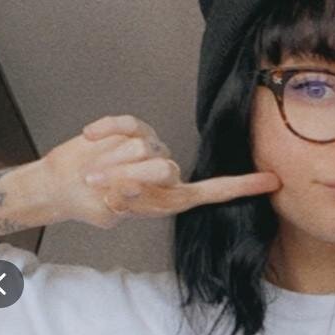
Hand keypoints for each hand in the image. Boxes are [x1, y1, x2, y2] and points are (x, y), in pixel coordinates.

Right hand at [40, 114, 280, 227]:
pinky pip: (125, 125)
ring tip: (94, 174)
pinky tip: (90, 138)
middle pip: (164, 167)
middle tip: (103, 185)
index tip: (271, 182)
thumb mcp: (110, 209)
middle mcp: (167, 169)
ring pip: (142, 148)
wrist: (62, 184)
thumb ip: (125, 197)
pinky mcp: (130, 129)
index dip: (240, 187)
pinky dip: (107, 132)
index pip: (212, 191)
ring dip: (111, 163)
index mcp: (171, 197)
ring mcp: (150, 147)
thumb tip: (129, 182)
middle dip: (131, 178)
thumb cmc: (92, 201)